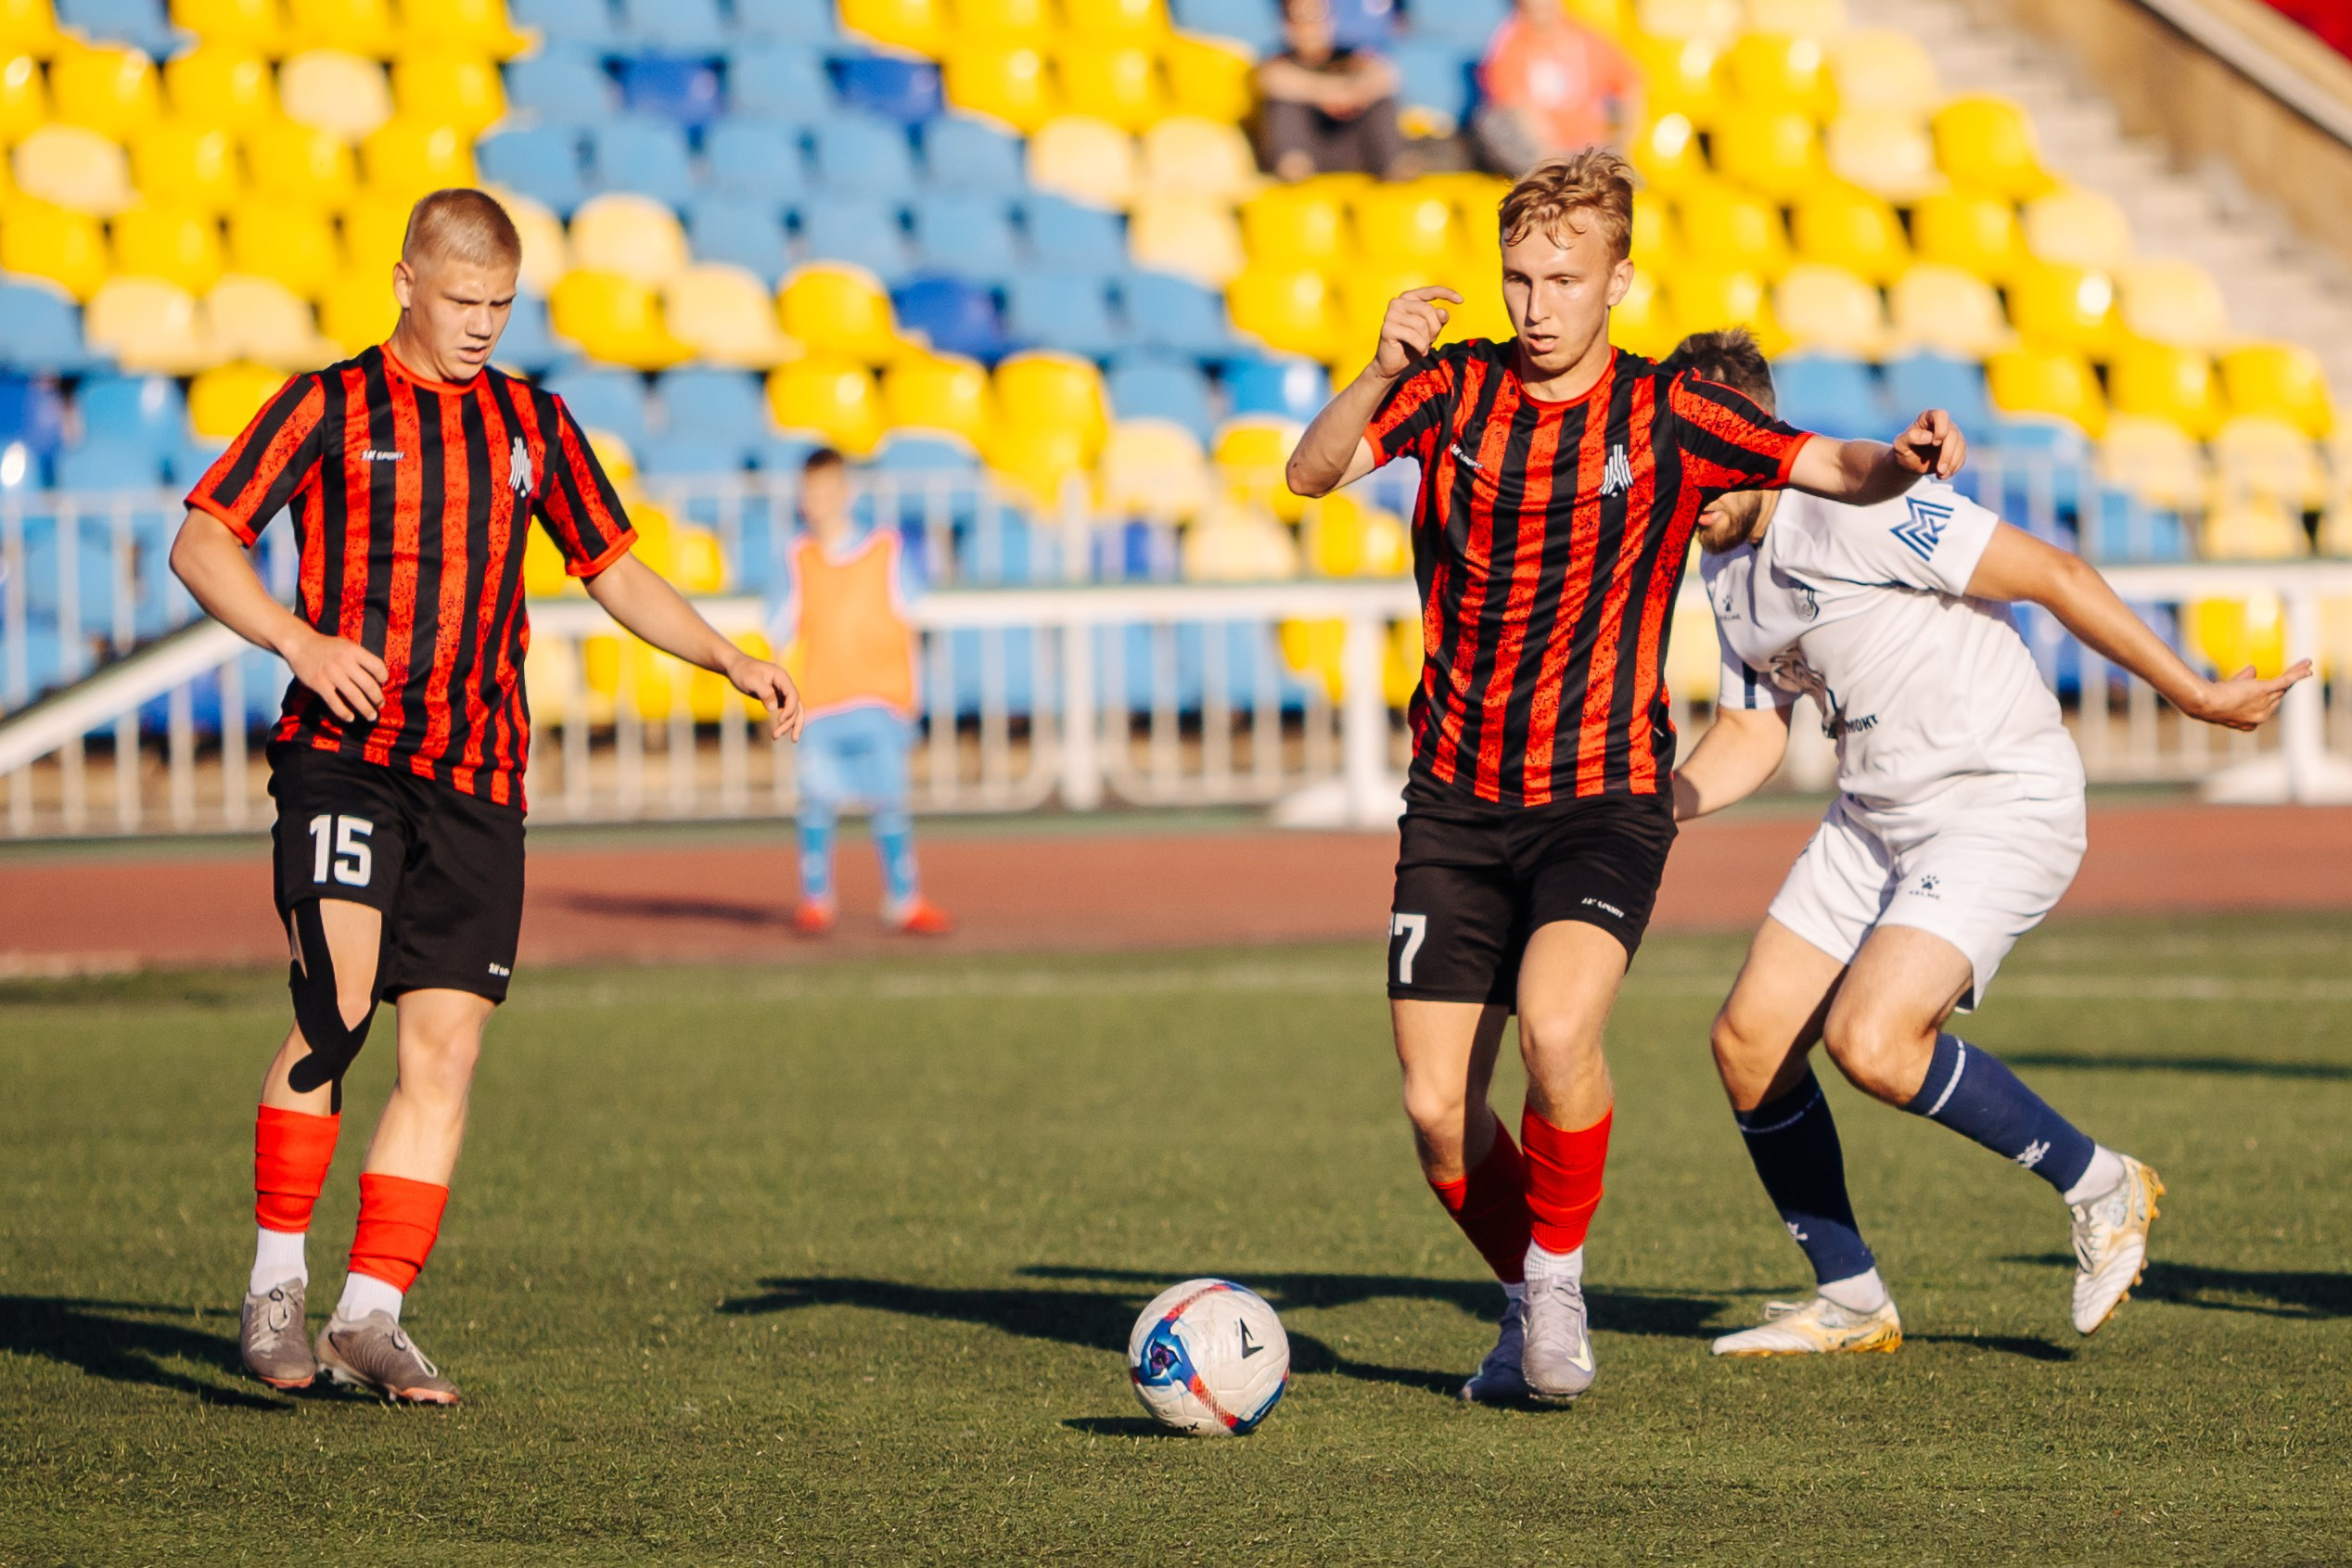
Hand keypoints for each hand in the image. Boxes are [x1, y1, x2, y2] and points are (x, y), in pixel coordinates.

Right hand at [282, 627, 385, 722]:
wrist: (300, 644)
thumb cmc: (327, 647)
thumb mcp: (346, 645)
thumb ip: (360, 657)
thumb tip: (377, 675)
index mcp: (353, 650)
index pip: (377, 666)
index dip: (383, 677)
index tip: (383, 683)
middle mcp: (344, 662)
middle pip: (368, 684)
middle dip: (377, 698)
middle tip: (381, 705)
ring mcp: (331, 674)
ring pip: (354, 696)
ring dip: (366, 709)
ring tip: (372, 716)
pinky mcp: (319, 684)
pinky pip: (335, 702)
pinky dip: (344, 713)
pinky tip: (350, 718)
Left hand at [726, 651, 804, 740]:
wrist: (735, 666)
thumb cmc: (742, 671)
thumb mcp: (750, 680)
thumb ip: (764, 692)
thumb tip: (773, 708)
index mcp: (782, 677)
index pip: (793, 695)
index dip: (790, 709)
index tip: (779, 721)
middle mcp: (785, 684)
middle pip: (797, 705)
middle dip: (791, 722)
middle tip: (776, 735)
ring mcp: (782, 691)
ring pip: (793, 710)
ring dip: (789, 725)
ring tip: (776, 737)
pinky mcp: (777, 697)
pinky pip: (786, 711)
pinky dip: (785, 722)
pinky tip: (779, 731)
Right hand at [1374, 286, 1460, 378]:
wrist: (1394, 364)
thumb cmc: (1412, 345)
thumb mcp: (1430, 330)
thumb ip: (1438, 319)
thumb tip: (1443, 312)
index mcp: (1408, 298)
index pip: (1430, 291)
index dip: (1446, 293)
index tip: (1461, 300)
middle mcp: (1398, 302)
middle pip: (1427, 310)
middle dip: (1435, 328)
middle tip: (1432, 340)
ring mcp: (1391, 314)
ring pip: (1421, 324)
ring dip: (1426, 339)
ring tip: (1424, 347)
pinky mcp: (1387, 328)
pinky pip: (1413, 336)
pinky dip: (1421, 346)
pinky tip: (1421, 351)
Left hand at [1889, 408, 1965, 480]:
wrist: (1909, 462)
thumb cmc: (1903, 450)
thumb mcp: (1900, 445)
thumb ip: (1911, 437)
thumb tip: (1928, 436)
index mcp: (1927, 418)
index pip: (1941, 415)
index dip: (1941, 428)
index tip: (1935, 443)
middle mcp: (1943, 424)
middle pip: (1953, 434)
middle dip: (1947, 454)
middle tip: (1939, 470)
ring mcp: (1952, 435)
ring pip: (1960, 445)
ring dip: (1952, 462)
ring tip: (1941, 475)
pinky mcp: (1957, 448)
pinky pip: (1962, 456)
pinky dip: (1955, 467)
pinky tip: (1943, 475)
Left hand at [2185, 661, 2312, 731]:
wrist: (2206, 703)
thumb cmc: (2212, 698)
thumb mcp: (2230, 690)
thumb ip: (2243, 680)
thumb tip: (2253, 668)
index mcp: (2252, 721)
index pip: (2266, 703)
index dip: (2269, 692)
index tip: (2276, 684)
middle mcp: (2262, 715)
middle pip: (2277, 695)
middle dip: (2286, 683)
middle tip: (2300, 670)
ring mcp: (2264, 703)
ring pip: (2284, 687)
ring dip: (2296, 674)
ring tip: (2307, 665)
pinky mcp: (2264, 691)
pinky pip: (2284, 681)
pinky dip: (2296, 674)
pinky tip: (2306, 667)